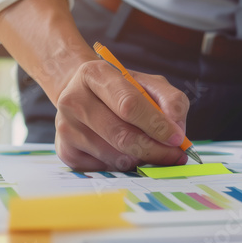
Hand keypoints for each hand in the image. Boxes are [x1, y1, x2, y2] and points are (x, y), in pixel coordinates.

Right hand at [54, 60, 189, 170]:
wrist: (81, 94)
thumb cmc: (121, 90)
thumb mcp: (148, 84)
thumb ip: (170, 100)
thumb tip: (177, 129)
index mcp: (95, 74)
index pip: (128, 104)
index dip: (156, 124)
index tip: (177, 138)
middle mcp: (73, 99)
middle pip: (120, 135)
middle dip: (154, 149)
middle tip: (174, 156)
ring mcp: (65, 126)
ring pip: (114, 156)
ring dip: (139, 159)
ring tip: (148, 149)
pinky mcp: (65, 150)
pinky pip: (103, 168)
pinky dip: (122, 166)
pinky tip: (125, 152)